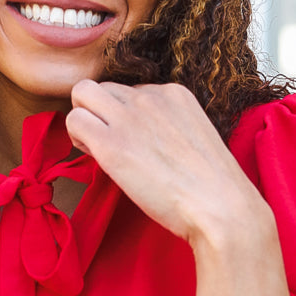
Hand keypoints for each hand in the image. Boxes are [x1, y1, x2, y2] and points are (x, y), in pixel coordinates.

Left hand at [68, 80, 295, 295]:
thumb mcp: (194, 140)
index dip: (125, 116)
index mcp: (174, 93)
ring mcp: (129, 117)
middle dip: (100, 113)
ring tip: (97, 149)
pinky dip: (77, 138)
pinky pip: (74, 120)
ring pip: (82, 94)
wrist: (221, 207)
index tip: (135, 142)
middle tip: (107, 144)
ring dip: (84, 120)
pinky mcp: (112, 143)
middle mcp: (150, 96)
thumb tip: (143, 141)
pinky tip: (94, 158)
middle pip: (104, 88)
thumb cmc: (212, 188)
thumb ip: (167, 129)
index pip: (132, 90)